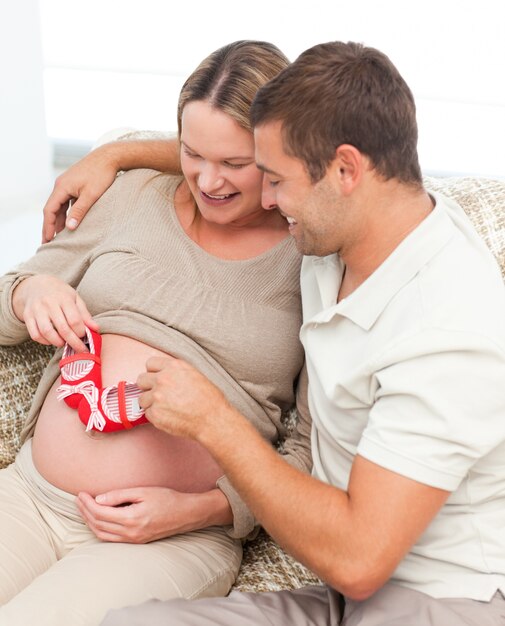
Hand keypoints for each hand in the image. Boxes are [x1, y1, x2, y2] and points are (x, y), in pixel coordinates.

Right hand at [12, 274, 98, 351]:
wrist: (36, 285)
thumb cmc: (60, 294)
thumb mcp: (75, 299)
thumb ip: (85, 314)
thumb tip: (96, 329)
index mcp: (64, 298)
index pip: (74, 320)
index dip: (81, 332)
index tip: (84, 336)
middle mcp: (49, 304)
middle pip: (62, 328)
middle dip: (73, 342)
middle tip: (80, 349)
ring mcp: (36, 310)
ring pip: (47, 332)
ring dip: (58, 342)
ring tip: (65, 344)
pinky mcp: (27, 316)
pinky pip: (35, 334)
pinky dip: (44, 341)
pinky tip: (52, 341)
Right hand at [42, 144, 119, 242]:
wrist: (109, 156)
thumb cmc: (102, 174)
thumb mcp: (91, 195)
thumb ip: (79, 211)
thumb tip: (70, 228)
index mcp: (61, 187)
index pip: (49, 210)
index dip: (48, 226)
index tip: (48, 240)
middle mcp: (61, 185)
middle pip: (51, 209)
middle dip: (50, 226)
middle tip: (48, 242)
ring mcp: (67, 184)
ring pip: (59, 205)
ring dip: (58, 220)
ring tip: (58, 236)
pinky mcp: (74, 184)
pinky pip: (66, 201)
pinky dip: (66, 213)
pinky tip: (69, 222)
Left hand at [76, 486, 231, 542]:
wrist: (186, 514)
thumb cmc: (168, 499)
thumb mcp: (144, 492)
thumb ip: (120, 495)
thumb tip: (99, 498)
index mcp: (131, 518)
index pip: (100, 512)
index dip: (87, 503)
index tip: (80, 493)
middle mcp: (130, 533)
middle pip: (98, 524)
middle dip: (85, 511)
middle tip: (78, 499)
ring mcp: (132, 540)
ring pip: (101, 534)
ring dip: (89, 521)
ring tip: (83, 508)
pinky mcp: (136, 541)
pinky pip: (110, 539)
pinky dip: (99, 529)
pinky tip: (97, 520)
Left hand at [137, 356, 230, 440]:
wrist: (212, 419)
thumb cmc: (209, 399)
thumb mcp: (194, 374)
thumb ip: (175, 372)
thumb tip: (162, 373)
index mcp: (173, 367)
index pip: (150, 364)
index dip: (153, 373)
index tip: (157, 379)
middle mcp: (162, 379)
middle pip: (141, 380)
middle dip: (148, 387)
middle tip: (159, 395)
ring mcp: (157, 397)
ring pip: (142, 399)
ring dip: (151, 403)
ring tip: (166, 408)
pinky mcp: (155, 414)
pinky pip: (147, 414)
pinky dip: (156, 416)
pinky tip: (169, 416)